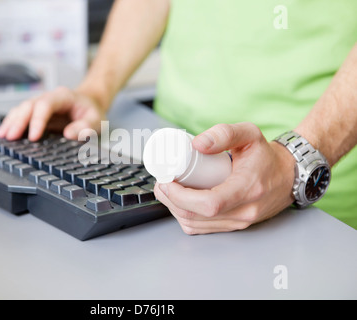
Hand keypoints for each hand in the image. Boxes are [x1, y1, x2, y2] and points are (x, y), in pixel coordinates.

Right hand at [0, 86, 105, 140]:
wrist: (90, 103)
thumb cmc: (92, 111)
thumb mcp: (96, 119)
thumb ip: (85, 126)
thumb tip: (69, 134)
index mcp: (63, 96)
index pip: (45, 105)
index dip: (37, 120)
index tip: (34, 137)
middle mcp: (48, 98)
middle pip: (29, 106)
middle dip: (18, 121)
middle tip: (11, 137)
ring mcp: (40, 104)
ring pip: (21, 109)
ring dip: (11, 122)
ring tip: (2, 136)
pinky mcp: (36, 113)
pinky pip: (21, 115)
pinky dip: (11, 123)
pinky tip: (3, 133)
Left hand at [154, 122, 295, 234]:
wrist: (287, 176)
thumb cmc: (266, 156)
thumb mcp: (248, 134)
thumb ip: (223, 133)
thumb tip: (196, 144)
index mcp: (248, 189)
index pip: (209, 204)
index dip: (180, 196)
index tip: (167, 180)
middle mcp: (244, 212)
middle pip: (196, 216)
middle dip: (171, 200)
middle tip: (162, 182)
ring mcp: (239, 222)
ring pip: (195, 225)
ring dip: (174, 209)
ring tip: (168, 189)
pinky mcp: (233, 226)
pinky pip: (201, 229)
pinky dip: (185, 216)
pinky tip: (180, 202)